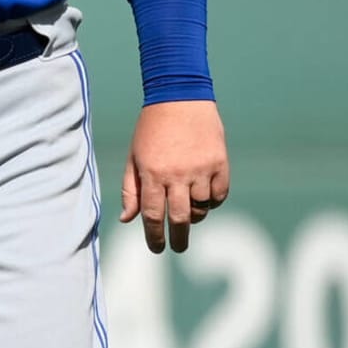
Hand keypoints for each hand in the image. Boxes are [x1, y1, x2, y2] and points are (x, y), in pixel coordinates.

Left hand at [121, 99, 230, 252]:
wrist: (180, 98)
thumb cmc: (151, 130)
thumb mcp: (134, 157)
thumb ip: (130, 190)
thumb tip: (128, 220)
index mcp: (152, 173)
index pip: (152, 215)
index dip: (155, 236)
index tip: (157, 249)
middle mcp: (177, 174)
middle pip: (180, 218)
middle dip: (178, 239)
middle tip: (177, 248)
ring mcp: (201, 169)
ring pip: (201, 208)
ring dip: (194, 215)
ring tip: (187, 210)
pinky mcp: (220, 163)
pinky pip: (219, 195)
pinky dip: (212, 201)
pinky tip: (204, 197)